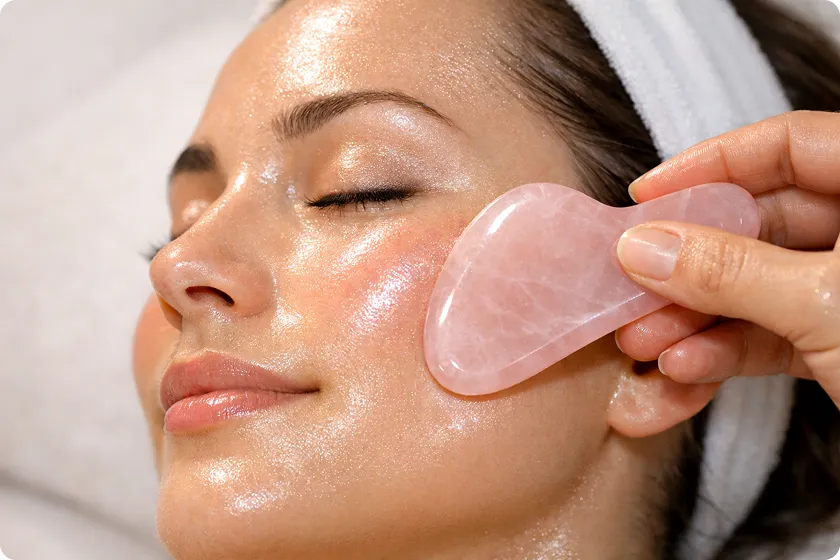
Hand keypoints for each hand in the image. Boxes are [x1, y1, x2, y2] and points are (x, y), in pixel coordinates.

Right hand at [614, 111, 839, 408]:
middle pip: (757, 226)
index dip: (710, 163)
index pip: (787, 146)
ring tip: (645, 344)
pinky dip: (724, 354)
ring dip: (693, 319)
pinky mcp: (839, 345)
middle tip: (632, 285)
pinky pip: (769, 336)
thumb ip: (730, 271)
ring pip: (754, 288)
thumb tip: (645, 246)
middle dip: (688, 264)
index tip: (647, 194)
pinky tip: (685, 371)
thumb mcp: (829, 305)